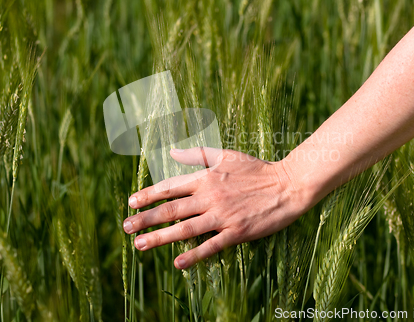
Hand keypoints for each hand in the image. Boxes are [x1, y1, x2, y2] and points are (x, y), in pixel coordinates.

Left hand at [123, 147, 306, 268]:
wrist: (287, 185)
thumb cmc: (256, 169)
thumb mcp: (226, 155)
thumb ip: (197, 155)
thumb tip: (171, 151)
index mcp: (206, 177)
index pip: (170, 187)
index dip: (148, 195)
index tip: (131, 203)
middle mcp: (210, 196)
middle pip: (171, 210)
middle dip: (145, 219)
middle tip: (126, 227)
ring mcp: (223, 215)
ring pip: (185, 229)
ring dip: (160, 238)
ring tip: (139, 245)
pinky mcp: (237, 232)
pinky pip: (211, 246)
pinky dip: (193, 254)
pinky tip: (177, 263)